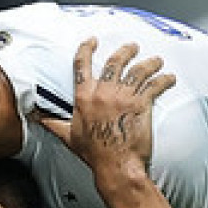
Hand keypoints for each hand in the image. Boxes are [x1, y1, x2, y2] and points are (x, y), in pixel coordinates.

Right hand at [33, 39, 175, 176]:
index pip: (82, 66)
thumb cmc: (95, 154)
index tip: (92, 42)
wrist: (116, 165)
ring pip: (138, 70)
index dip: (86, 49)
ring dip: (149, 63)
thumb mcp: (68, 136)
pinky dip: (164, 80)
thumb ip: (52, 123)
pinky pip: (154, 85)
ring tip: (156, 60)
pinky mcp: (141, 104)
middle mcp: (103, 93)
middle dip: (125, 51)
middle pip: (115, 62)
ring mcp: (123, 96)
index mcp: (84, 98)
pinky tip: (169, 78)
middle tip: (132, 47)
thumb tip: (38, 117)